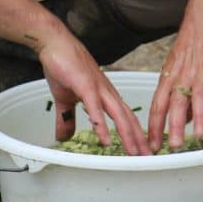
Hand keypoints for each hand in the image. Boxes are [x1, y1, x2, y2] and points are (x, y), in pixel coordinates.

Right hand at [37, 30, 149, 155]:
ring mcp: (98, 88)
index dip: (136, 133)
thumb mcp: (64, 99)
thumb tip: (63, 137)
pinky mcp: (85, 86)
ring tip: (135, 153)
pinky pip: (96, 109)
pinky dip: (102, 125)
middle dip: (139, 139)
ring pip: (118, 115)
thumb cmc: (62, 65)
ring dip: (128, 135)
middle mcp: (107, 92)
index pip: (125, 116)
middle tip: (148, 158)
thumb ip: (66, 119)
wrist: (54, 43)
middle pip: (128, 118)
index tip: (142, 150)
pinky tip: (106, 140)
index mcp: (105, 94)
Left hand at [147, 11, 202, 149]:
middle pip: (175, 105)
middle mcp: (182, 77)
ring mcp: (202, 73)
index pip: (157, 106)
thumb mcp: (176, 68)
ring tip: (198, 137)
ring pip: (199, 98)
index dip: (153, 127)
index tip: (151, 146)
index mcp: (168, 78)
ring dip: (198, 118)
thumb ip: (177, 94)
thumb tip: (180, 121)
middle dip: (173, 127)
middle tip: (173, 147)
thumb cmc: (190, 47)